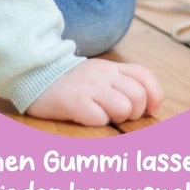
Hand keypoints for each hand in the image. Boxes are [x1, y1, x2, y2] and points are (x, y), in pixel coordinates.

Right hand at [26, 58, 163, 126]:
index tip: (150, 109)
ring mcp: (90, 87)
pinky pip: (99, 118)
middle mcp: (104, 75)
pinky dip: (97, 122)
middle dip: (134, 112)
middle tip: (119, 115)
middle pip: (138, 96)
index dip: (154, 95)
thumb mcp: (99, 74)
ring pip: (124, 107)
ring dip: (116, 117)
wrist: (35, 75)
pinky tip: (86, 117)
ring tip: (102, 115)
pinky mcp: (75, 101)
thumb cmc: (71, 82)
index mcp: (112, 68)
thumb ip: (122, 82)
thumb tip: (148, 103)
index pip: (144, 76)